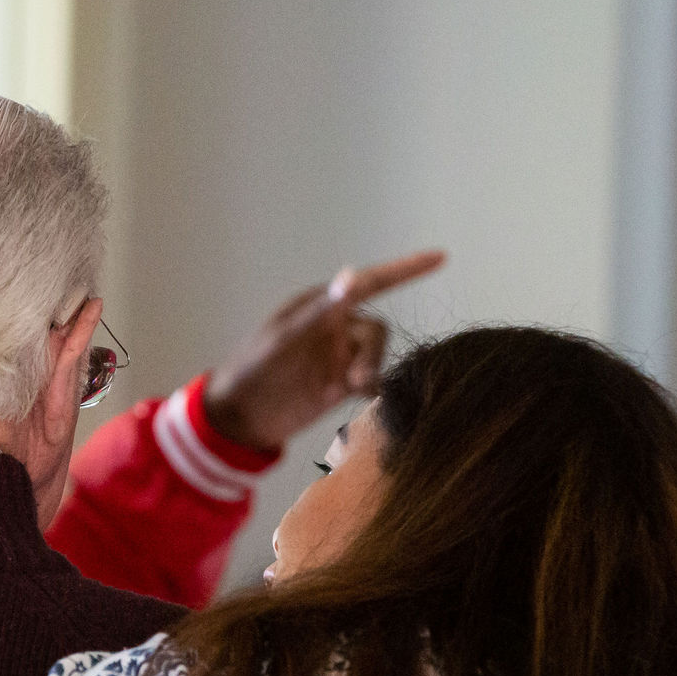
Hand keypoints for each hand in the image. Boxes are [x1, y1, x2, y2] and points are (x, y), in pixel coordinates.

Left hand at [204, 250, 445, 451]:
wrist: (237, 418)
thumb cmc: (251, 370)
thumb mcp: (283, 340)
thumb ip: (320, 313)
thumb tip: (351, 276)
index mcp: (321, 307)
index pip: (370, 283)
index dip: (406, 270)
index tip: (440, 257)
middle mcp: (335, 328)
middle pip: (377, 333)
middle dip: (373, 355)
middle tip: (356, 383)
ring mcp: (339, 358)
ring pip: (377, 360)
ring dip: (369, 375)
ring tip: (346, 393)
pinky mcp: (340, 387)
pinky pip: (371, 384)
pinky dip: (370, 392)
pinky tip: (352, 401)